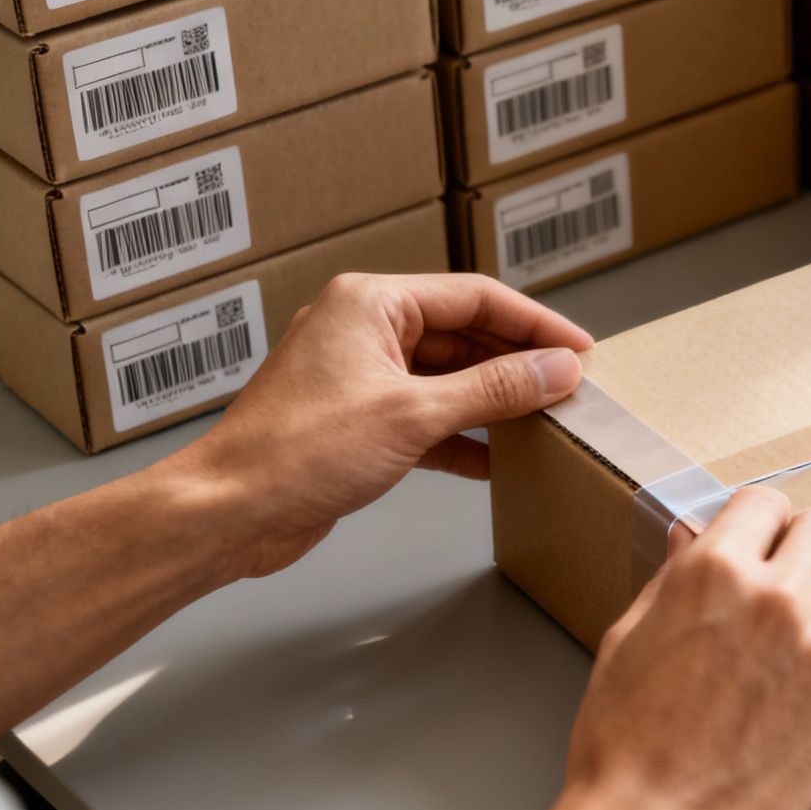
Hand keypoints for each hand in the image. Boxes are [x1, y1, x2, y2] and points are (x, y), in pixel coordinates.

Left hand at [166, 272, 590, 579]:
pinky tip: (496, 461)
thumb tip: (558, 370)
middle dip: (517, 362)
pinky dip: (461, 435)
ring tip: (544, 421)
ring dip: (493, 400)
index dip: (535, 322)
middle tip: (570, 388)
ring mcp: (359, 376)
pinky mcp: (356, 421)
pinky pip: (425, 415)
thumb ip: (494, 389)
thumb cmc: (299, 451)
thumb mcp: (414, 414)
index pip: (475, 297)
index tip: (581, 348)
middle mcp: (364, 329)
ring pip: (446, 377)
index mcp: (371, 303)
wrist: (228, 512)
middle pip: (463, 334)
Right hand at [553, 488, 810, 809]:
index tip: (758, 538)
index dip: (758, 521)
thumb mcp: (629, 640)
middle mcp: (775, 600)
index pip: (765, 501)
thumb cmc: (627, 745)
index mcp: (713, 575)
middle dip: (805, 545)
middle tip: (790, 574)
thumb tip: (695, 536)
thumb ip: (674, 579)